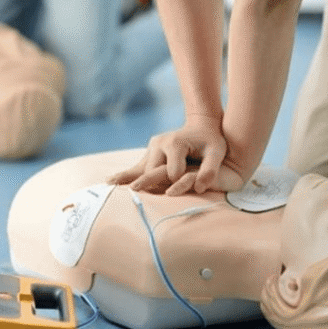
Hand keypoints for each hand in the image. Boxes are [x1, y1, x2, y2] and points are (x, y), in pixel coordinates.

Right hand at [108, 116, 243, 194]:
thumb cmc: (212, 141)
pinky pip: (138, 167)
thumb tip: (199, 187)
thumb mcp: (218, 152)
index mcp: (174, 143)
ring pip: (142, 170)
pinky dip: (126, 176)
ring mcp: (152, 148)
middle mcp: (159, 143)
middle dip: (153, 185)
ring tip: (109, 191)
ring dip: (135, 182)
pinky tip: (110, 182)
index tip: (190, 187)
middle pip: (152, 171)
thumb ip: (210, 169)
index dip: (180, 183)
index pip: (172, 172)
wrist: (203, 127)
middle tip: (148, 202)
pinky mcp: (150, 153)